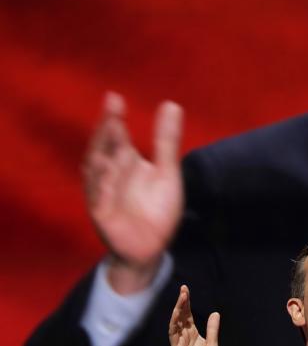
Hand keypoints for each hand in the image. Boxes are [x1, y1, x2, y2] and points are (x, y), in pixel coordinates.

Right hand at [83, 92, 183, 292]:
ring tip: (109, 137)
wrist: (151, 248)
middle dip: (105, 132)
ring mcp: (103, 195)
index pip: (115, 136)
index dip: (113, 118)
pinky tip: (105, 172)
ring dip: (102, 156)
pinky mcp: (103, 216)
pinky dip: (102, 188)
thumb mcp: (167, 172)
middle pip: (102, 150)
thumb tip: (171, 104)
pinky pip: (99, 201)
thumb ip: (166, 142)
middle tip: (112, 113)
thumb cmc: (156, 209)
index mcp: (123, 162)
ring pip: (97, 174)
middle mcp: (109, 175)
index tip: (114, 97)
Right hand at [169, 285, 219, 345]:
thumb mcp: (212, 343)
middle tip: (183, 289)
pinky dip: (174, 324)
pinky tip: (175, 314)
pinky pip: (173, 335)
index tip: (186, 290)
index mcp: (192, 333)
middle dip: (182, 303)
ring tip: (181, 298)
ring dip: (177, 310)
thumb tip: (215, 313)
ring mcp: (179, 342)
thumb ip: (212, 329)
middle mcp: (184, 335)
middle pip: (181, 316)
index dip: (186, 303)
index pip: (187, 315)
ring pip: (176, 323)